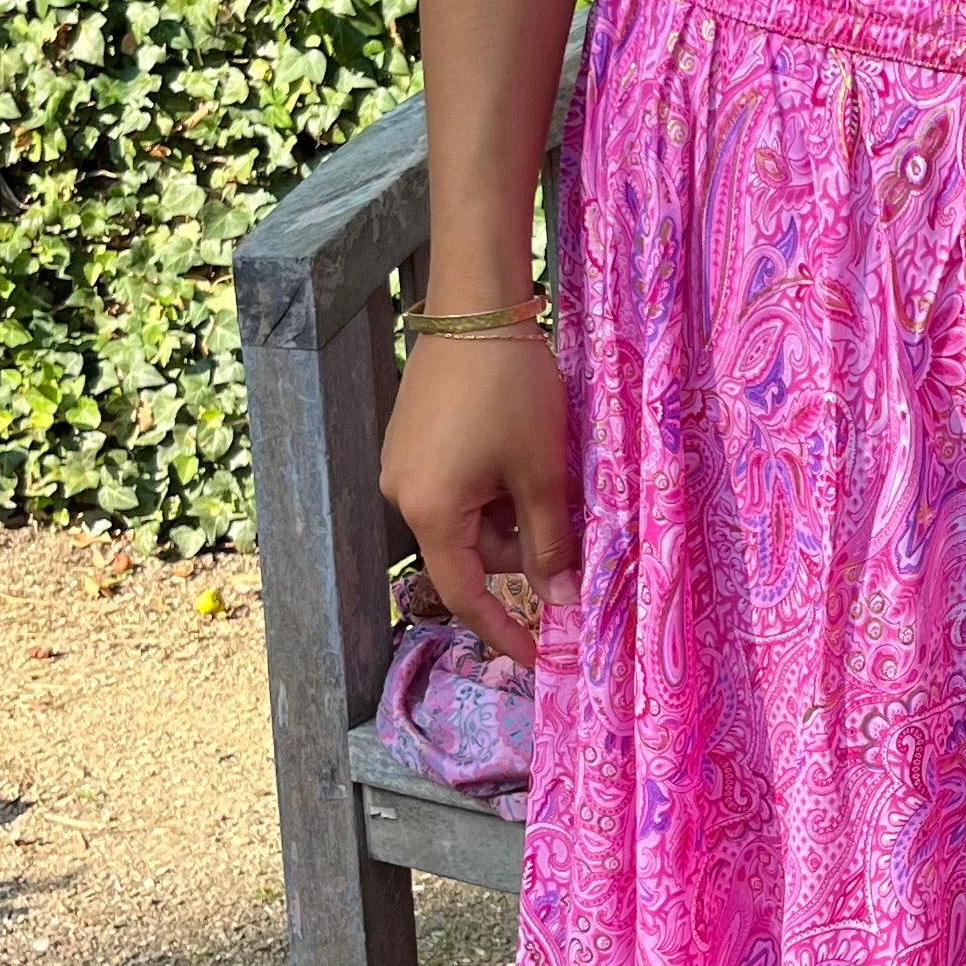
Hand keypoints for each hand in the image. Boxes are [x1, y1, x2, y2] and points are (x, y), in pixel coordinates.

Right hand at [379, 333, 578, 671]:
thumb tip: (561, 604)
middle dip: (521, 543)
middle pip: (472, 551)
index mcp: (430, 512)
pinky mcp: (410, 440)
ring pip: (469, 517)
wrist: (475, 307)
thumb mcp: (540, 471)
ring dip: (509, 508)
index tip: (539, 658)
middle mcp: (401, 495)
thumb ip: (550, 543)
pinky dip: (492, 484)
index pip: (468, 595)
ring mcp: (402, 465)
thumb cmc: (511, 390)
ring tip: (539, 460)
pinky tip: (516, 447)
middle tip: (564, 506)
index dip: (505, 631)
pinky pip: (456, 486)